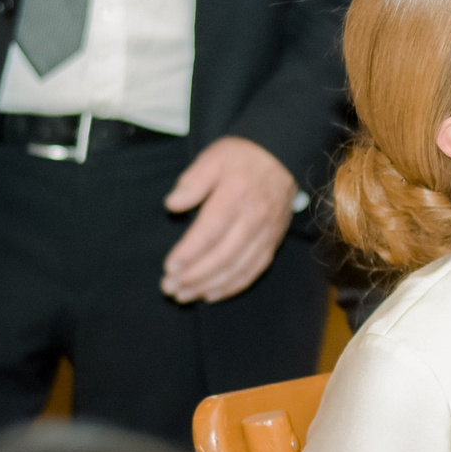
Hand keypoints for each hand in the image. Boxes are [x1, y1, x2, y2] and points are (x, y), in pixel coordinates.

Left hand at [162, 137, 297, 302]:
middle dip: (194, 277)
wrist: (282, 155)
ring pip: (237, 268)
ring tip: (184, 296)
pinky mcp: (273, 242)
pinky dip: (232, 286)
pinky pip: (253, 270)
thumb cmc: (241, 157)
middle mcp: (253, 219)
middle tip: (169, 288)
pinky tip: (212, 294)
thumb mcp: (213, 158)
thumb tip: (173, 204)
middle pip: (223, 255)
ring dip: (209, 286)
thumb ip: (193, 181)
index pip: (210, 231)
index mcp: (236, 196)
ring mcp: (266, 233)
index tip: (169, 267)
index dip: (189, 253)